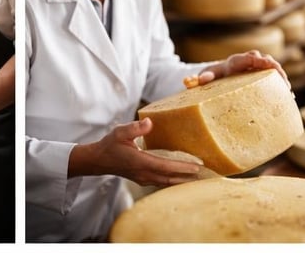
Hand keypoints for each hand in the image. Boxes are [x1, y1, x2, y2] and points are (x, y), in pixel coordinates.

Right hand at [70, 118, 201, 186]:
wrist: (98, 161)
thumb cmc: (110, 145)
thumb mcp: (120, 132)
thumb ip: (135, 128)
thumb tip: (150, 122)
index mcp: (140, 162)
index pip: (166, 167)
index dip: (182, 167)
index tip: (197, 167)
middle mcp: (144, 174)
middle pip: (170, 179)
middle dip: (188, 177)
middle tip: (207, 175)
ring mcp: (143, 178)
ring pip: (167, 183)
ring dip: (183, 181)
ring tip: (199, 178)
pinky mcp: (143, 179)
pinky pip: (162, 182)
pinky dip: (174, 181)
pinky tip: (183, 179)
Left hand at [196, 49, 287, 86]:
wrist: (221, 75)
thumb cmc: (213, 76)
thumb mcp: (207, 76)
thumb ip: (202, 77)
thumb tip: (195, 81)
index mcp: (237, 61)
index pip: (250, 57)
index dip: (261, 61)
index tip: (270, 65)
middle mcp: (250, 61)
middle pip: (266, 60)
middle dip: (276, 69)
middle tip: (283, 82)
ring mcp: (258, 68)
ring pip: (273, 68)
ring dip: (281, 78)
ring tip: (288, 92)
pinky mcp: (263, 75)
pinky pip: (275, 77)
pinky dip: (282, 85)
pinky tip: (289, 98)